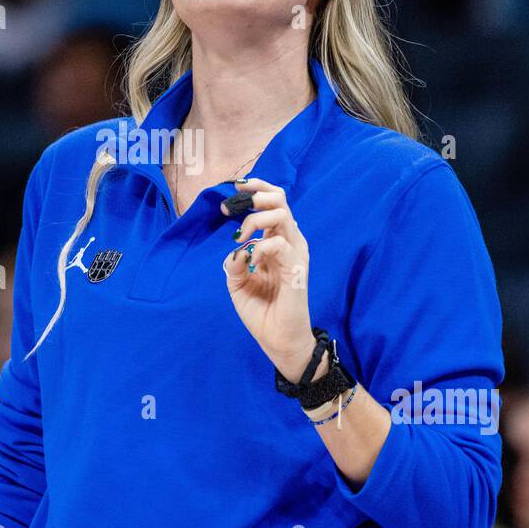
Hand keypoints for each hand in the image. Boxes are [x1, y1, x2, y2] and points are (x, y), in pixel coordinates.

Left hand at [221, 177, 315, 376]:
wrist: (278, 340)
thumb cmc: (262, 311)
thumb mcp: (238, 284)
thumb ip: (234, 263)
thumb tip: (235, 249)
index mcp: (276, 241)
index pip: (272, 202)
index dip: (256, 188)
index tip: (235, 188)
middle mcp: (288, 242)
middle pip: (280, 199)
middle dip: (254, 196)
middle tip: (231, 210)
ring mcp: (295, 253)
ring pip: (281, 214)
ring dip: (255, 219)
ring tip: (240, 237)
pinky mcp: (296, 268)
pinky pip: (279, 244)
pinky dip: (260, 247)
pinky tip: (251, 260)